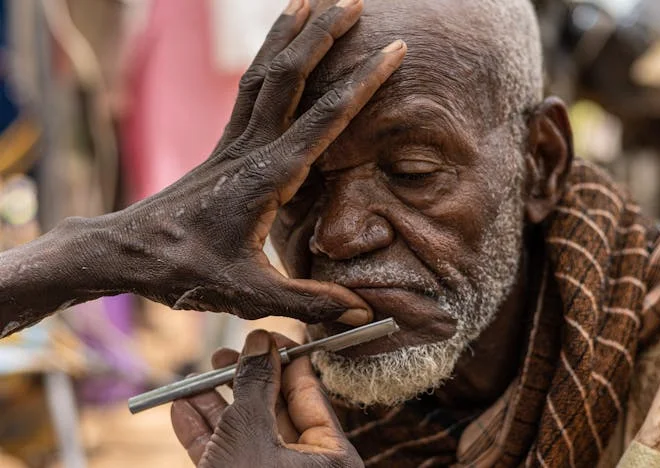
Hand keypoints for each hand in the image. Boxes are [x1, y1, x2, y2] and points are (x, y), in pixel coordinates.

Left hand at [107, 0, 405, 324]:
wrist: (126, 252)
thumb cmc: (185, 272)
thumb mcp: (250, 294)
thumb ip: (308, 301)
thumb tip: (363, 315)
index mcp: (268, 178)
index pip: (324, 119)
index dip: (362, 83)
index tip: (392, 52)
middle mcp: (251, 149)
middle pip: (289, 75)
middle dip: (324, 33)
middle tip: (355, 0)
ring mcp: (233, 141)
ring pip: (263, 73)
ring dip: (290, 34)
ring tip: (314, 0)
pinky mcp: (223, 144)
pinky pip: (249, 90)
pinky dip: (267, 59)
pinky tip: (279, 47)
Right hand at [171, 330, 360, 467]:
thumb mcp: (250, 435)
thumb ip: (255, 387)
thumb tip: (260, 343)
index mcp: (331, 458)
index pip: (311, 393)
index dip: (287, 359)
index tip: (266, 333)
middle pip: (275, 411)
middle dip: (246, 381)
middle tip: (226, 353)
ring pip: (245, 433)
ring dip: (216, 404)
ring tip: (197, 376)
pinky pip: (223, 456)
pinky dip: (202, 434)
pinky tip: (181, 408)